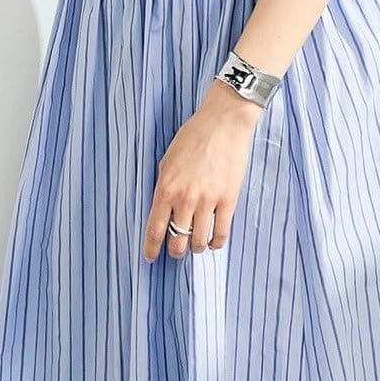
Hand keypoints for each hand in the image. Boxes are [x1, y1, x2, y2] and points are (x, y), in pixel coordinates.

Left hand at [142, 81, 262, 259]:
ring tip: (196, 244)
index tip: (150, 257)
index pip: (154, 229)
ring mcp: (208, 200)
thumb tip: (162, 212)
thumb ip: (164, 188)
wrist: (223, 123)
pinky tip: (213, 241)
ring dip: (196, 248)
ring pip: (198, 242)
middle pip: (177, 242)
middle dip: (175, 252)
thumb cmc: (193, 138)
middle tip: (176, 251)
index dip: (151, 248)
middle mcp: (185, 199)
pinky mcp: (228, 199)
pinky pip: (221, 233)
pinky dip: (216, 243)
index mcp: (166, 189)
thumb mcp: (167, 161)